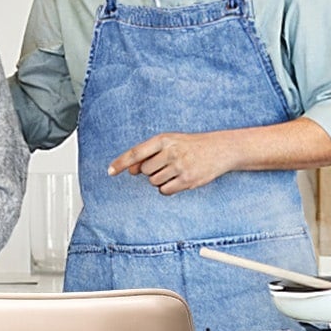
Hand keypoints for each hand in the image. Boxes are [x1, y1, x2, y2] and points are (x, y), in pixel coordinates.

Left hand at [109, 132, 234, 195]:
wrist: (220, 149)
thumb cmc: (191, 145)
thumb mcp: (170, 142)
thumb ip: (149, 154)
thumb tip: (130, 170)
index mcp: (164, 139)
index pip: (136, 152)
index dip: (121, 162)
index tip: (110, 171)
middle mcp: (171, 152)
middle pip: (145, 171)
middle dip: (151, 171)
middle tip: (166, 165)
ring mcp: (179, 167)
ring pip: (154, 182)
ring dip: (160, 180)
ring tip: (175, 170)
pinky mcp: (187, 180)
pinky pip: (165, 191)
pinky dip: (167, 188)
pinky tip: (178, 179)